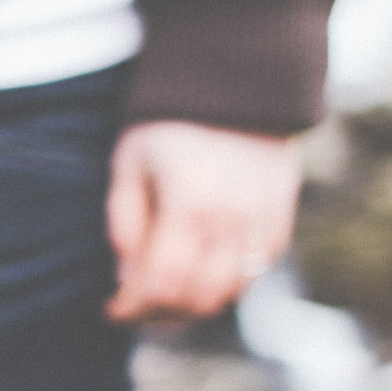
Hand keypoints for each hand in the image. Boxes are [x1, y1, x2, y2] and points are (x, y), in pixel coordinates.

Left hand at [104, 119, 300, 322]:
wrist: (232, 75)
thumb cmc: (166, 120)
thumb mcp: (127, 165)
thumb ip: (124, 225)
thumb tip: (127, 279)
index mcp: (189, 207)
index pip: (160, 286)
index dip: (130, 309)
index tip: (109, 311)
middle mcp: (233, 218)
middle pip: (197, 298)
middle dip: (159, 315)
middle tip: (133, 309)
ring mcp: (263, 216)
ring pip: (232, 290)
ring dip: (194, 305)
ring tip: (164, 297)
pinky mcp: (282, 209)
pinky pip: (260, 266)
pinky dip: (229, 281)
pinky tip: (201, 271)